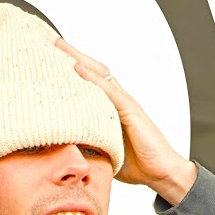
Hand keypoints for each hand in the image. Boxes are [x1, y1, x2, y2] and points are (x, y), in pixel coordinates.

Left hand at [54, 37, 192, 188]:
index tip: (53, 59)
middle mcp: (118, 101)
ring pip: (100, 74)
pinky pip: (109, 91)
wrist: (161, 172)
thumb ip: (88, 144)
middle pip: (94, 70)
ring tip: (60, 46)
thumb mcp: (104, 152)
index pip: (91, 82)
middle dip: (73, 55)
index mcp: (112, 109)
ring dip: (80, 59)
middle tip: (53, 42)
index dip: (73, 70)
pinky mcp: (131, 111)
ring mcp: (126, 104)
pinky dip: (93, 78)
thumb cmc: (136, 164)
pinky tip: (78, 68)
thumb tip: (65, 147)